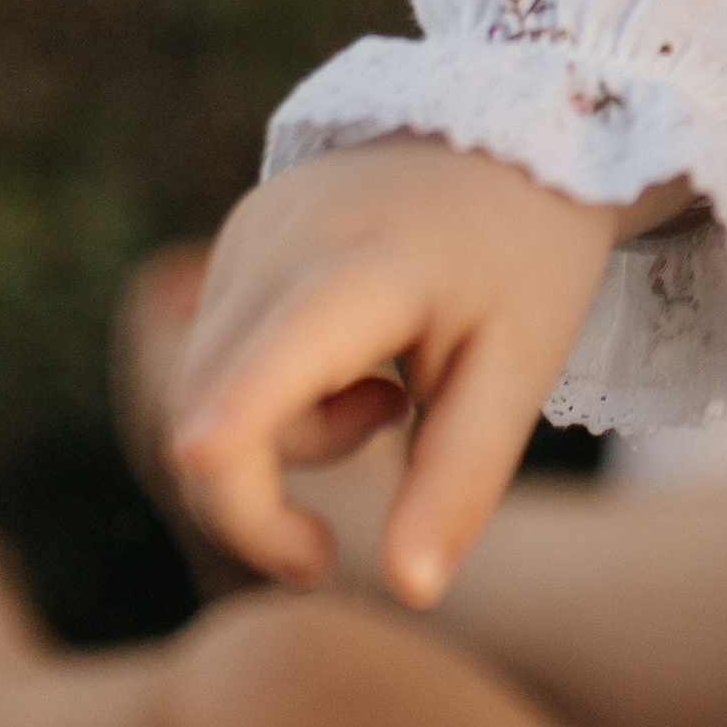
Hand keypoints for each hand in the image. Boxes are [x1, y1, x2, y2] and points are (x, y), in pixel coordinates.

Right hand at [167, 137, 685, 603]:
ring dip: (275, 444)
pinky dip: (265, 401)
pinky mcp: (236, 236)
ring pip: (201, 394)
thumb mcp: (522, 369)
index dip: (230, 419)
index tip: (197, 454)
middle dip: (256, 502)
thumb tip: (409, 593)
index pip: (275, 351)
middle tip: (324, 552)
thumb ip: (461, 481)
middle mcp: (281, 239)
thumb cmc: (530, 257)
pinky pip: (210, 360)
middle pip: (207, 410)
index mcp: (365, 266)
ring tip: (388, 401)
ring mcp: (246, 231)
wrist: (520, 133)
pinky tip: (355, 363)